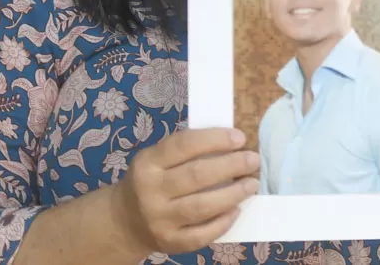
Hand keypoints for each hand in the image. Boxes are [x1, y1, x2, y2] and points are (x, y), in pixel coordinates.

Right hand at [110, 127, 259, 256]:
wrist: (125, 221)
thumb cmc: (153, 182)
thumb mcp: (157, 159)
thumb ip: (187, 150)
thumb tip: (232, 143)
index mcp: (148, 163)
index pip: (184, 144)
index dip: (215, 139)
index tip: (240, 138)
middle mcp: (150, 191)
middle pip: (197, 175)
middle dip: (232, 165)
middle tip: (253, 160)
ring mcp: (159, 219)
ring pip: (202, 206)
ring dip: (233, 193)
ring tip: (251, 184)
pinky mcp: (169, 241)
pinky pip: (201, 234)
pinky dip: (223, 222)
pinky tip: (236, 210)